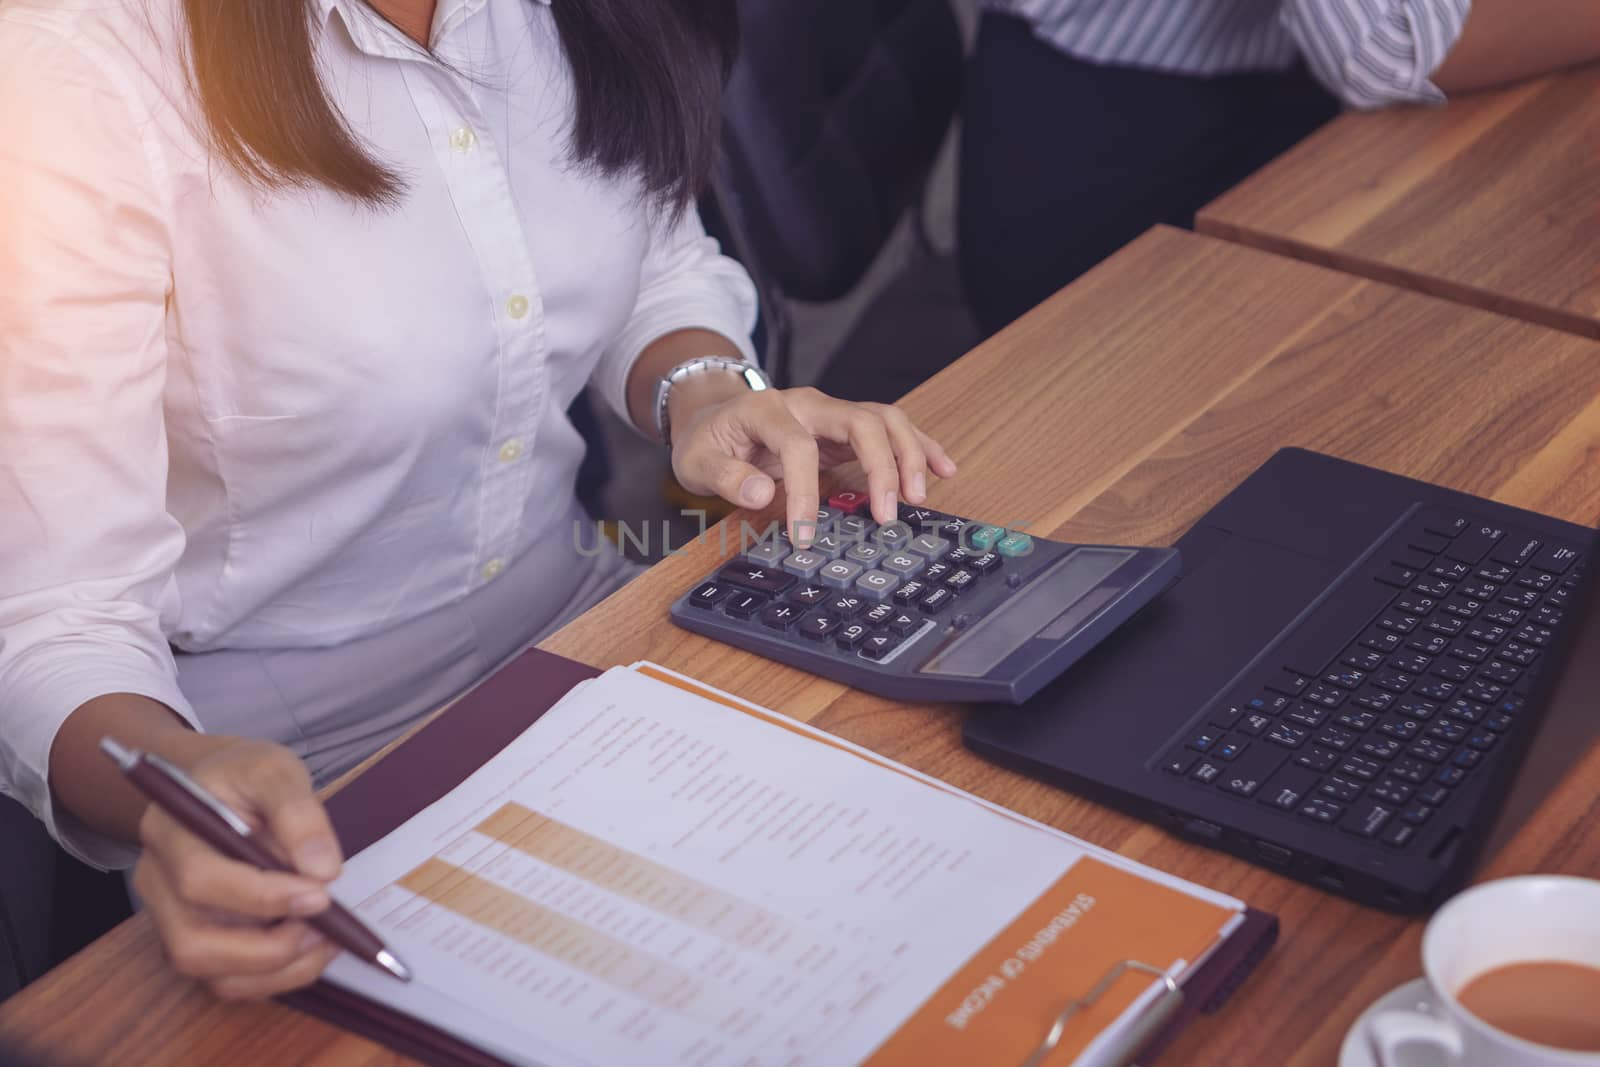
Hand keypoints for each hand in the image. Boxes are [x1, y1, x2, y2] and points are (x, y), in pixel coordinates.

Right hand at [133, 738, 343, 1000]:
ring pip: (208, 972)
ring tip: (326, 940)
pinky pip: (225, 980)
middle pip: (192, 942)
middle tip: (327, 927)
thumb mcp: (275, 770)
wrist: (221, 786)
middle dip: (268, 947)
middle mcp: (157, 882)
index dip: (262, 896)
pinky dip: (272, 977)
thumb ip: (299, 813)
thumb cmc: (244, 775)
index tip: (321, 893)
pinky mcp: (193, 938)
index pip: (200, 878)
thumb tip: (322, 870)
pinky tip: (311, 949)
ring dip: (275, 970)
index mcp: (169, 831)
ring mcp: (169, 917)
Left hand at [669, 386, 957, 543]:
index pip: (799, 446)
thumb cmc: (709, 441)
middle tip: (887, 514)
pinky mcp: (847, 428)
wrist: (715, 416)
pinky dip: (919, 447)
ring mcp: (832, 413)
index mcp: (769, 410)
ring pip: (885, 420)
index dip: (805, 491)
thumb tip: (760, 492)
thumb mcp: (697, 462)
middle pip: (860, 421)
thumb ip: (726, 477)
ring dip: (909, 455)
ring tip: (920, 497)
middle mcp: (809, 404)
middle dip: (881, 466)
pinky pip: (891, 430)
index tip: (805, 534)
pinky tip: (943, 469)